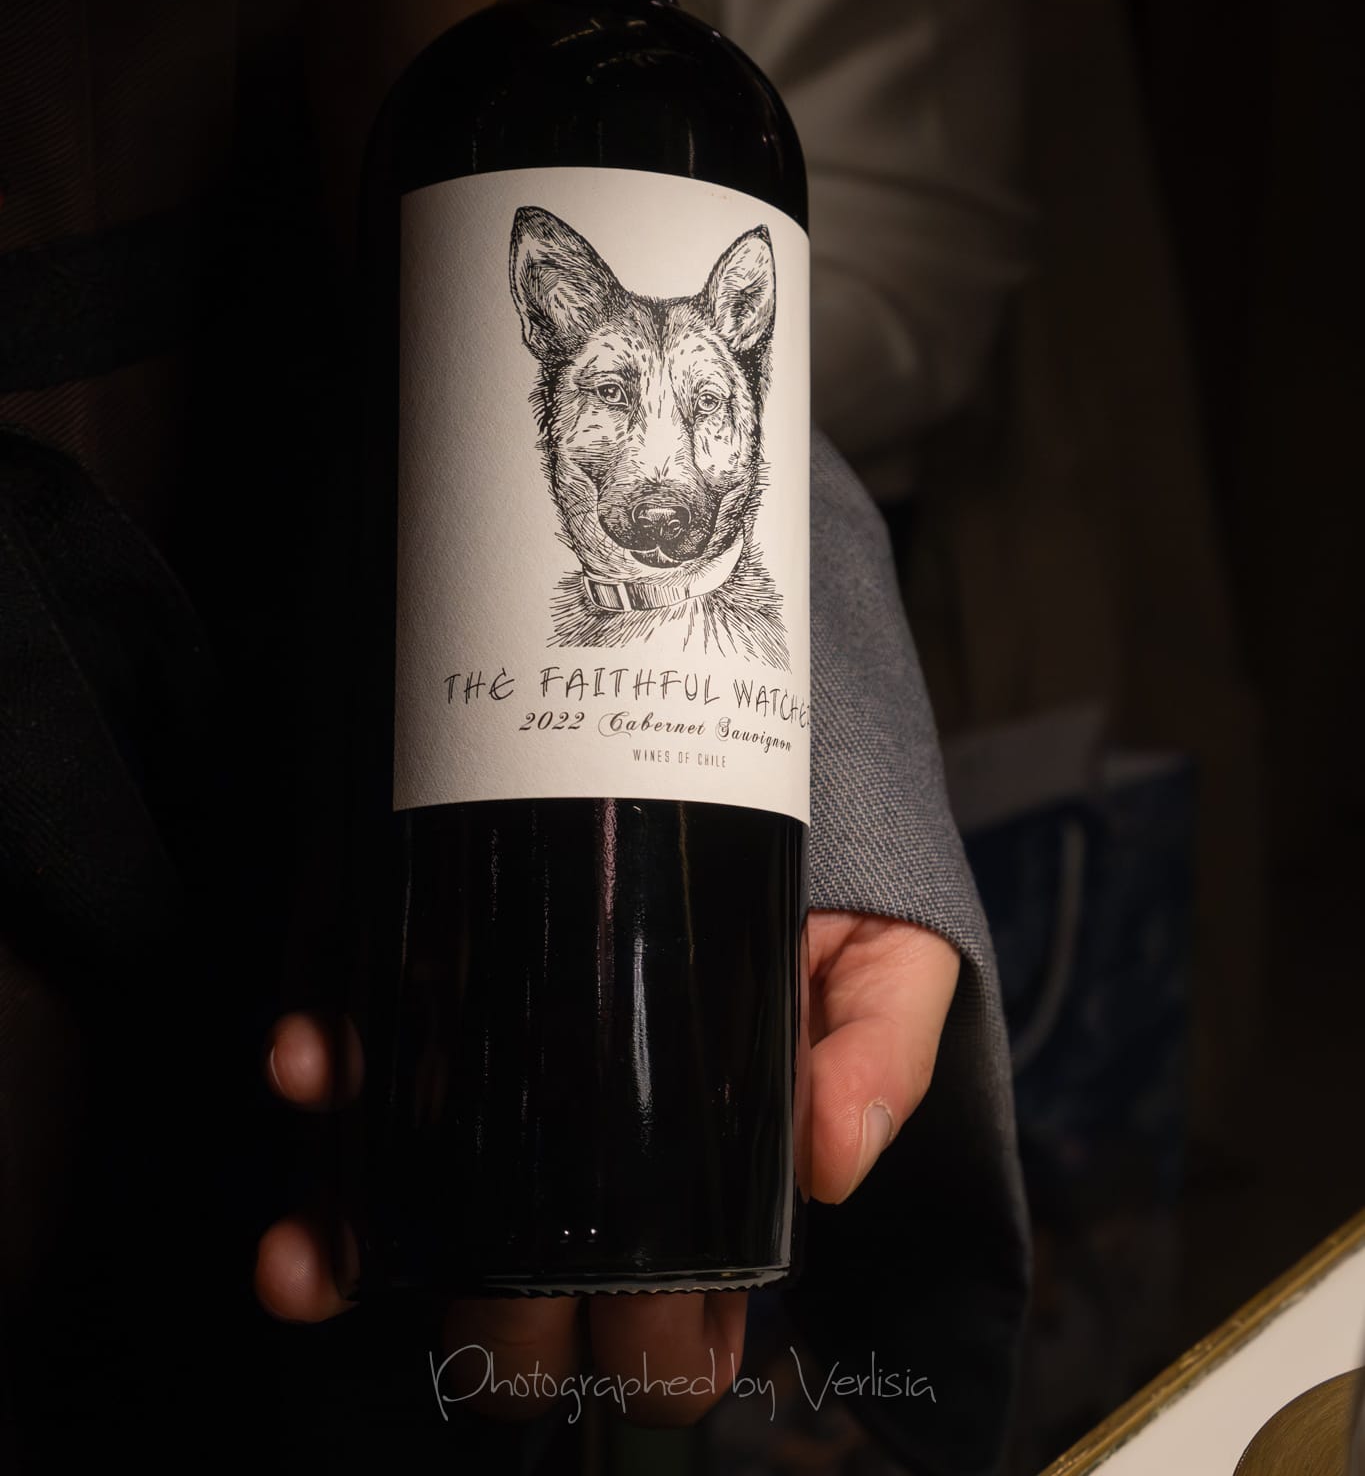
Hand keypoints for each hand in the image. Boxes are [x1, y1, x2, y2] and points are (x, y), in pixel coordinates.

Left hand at [255, 911, 958, 1424]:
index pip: (674, 1314)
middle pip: (523, 1285)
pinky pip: (359, 1053)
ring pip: (412, 1192)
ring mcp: (506, 1072)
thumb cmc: (833, 884)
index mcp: (707, 1179)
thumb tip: (835, 1160)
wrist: (739, 739)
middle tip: (486, 1284)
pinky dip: (318, 1073)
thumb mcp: (891, 955)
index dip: (647, 1354)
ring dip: (351, 1230)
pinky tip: (310, 1060)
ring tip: (317, 1249)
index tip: (632, 1341)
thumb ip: (880, 1048)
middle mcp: (589, 1150)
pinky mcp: (441, 984)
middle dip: (488, 1317)